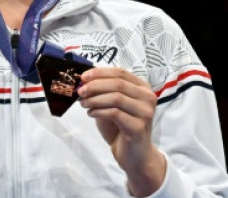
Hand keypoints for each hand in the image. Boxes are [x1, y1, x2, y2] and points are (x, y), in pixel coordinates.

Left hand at [77, 67, 165, 196]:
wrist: (134, 155)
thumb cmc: (121, 128)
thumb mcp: (112, 105)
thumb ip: (103, 91)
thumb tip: (83, 81)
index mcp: (142, 88)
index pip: (120, 72)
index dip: (100, 73)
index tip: (83, 77)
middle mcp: (147, 97)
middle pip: (118, 84)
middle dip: (95, 86)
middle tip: (80, 91)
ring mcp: (145, 112)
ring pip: (116, 97)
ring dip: (95, 99)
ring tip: (84, 104)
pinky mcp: (139, 127)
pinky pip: (115, 113)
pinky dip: (99, 111)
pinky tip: (91, 113)